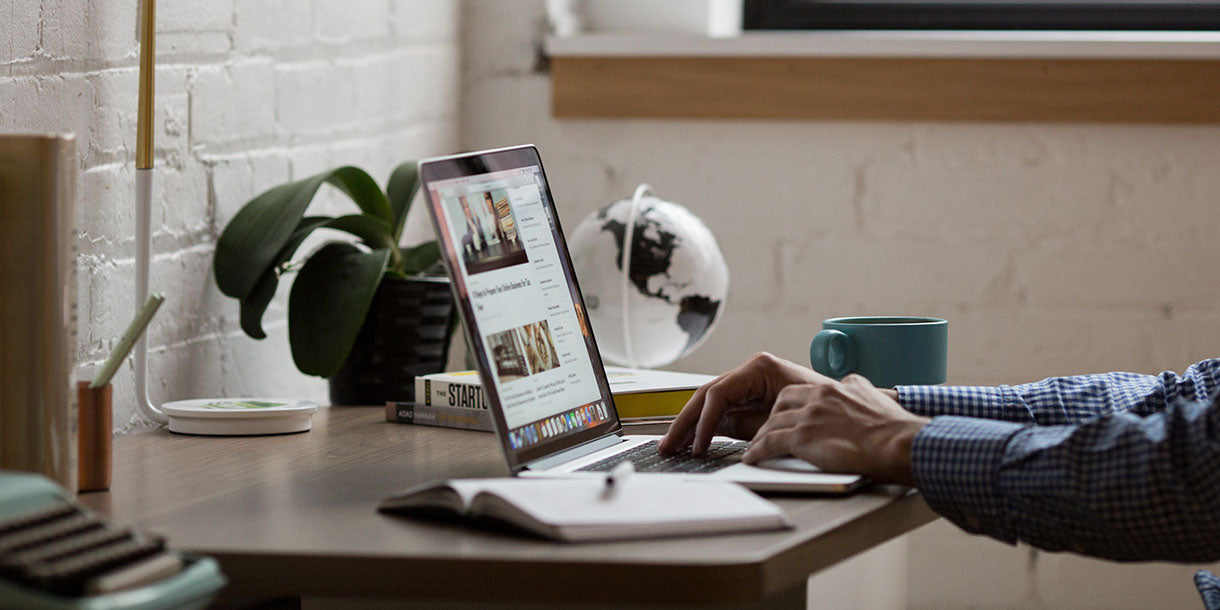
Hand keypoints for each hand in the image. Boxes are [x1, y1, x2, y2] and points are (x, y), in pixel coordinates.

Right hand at [658, 353, 835, 455]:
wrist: (852, 419)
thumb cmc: (821, 414)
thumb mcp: (775, 425)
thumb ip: (741, 427)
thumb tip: (709, 435)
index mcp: (759, 368)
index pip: (718, 394)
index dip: (702, 422)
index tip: (696, 446)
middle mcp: (753, 370)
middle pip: (707, 395)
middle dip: (685, 422)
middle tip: (668, 445)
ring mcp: (751, 381)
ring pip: (711, 401)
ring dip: (691, 424)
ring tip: (673, 445)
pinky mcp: (753, 395)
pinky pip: (724, 409)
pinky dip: (708, 425)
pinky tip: (694, 441)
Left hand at [742, 374, 928, 484]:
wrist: (898, 443)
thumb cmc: (894, 430)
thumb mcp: (874, 396)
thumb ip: (858, 391)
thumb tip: (854, 387)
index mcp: (835, 387)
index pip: (801, 392)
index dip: (790, 406)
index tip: (784, 415)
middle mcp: (818, 396)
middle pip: (781, 403)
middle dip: (771, 417)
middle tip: (766, 430)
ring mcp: (809, 416)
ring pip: (772, 423)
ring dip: (761, 436)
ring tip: (754, 447)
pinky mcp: (803, 437)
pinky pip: (770, 443)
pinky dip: (758, 451)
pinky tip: (753, 458)